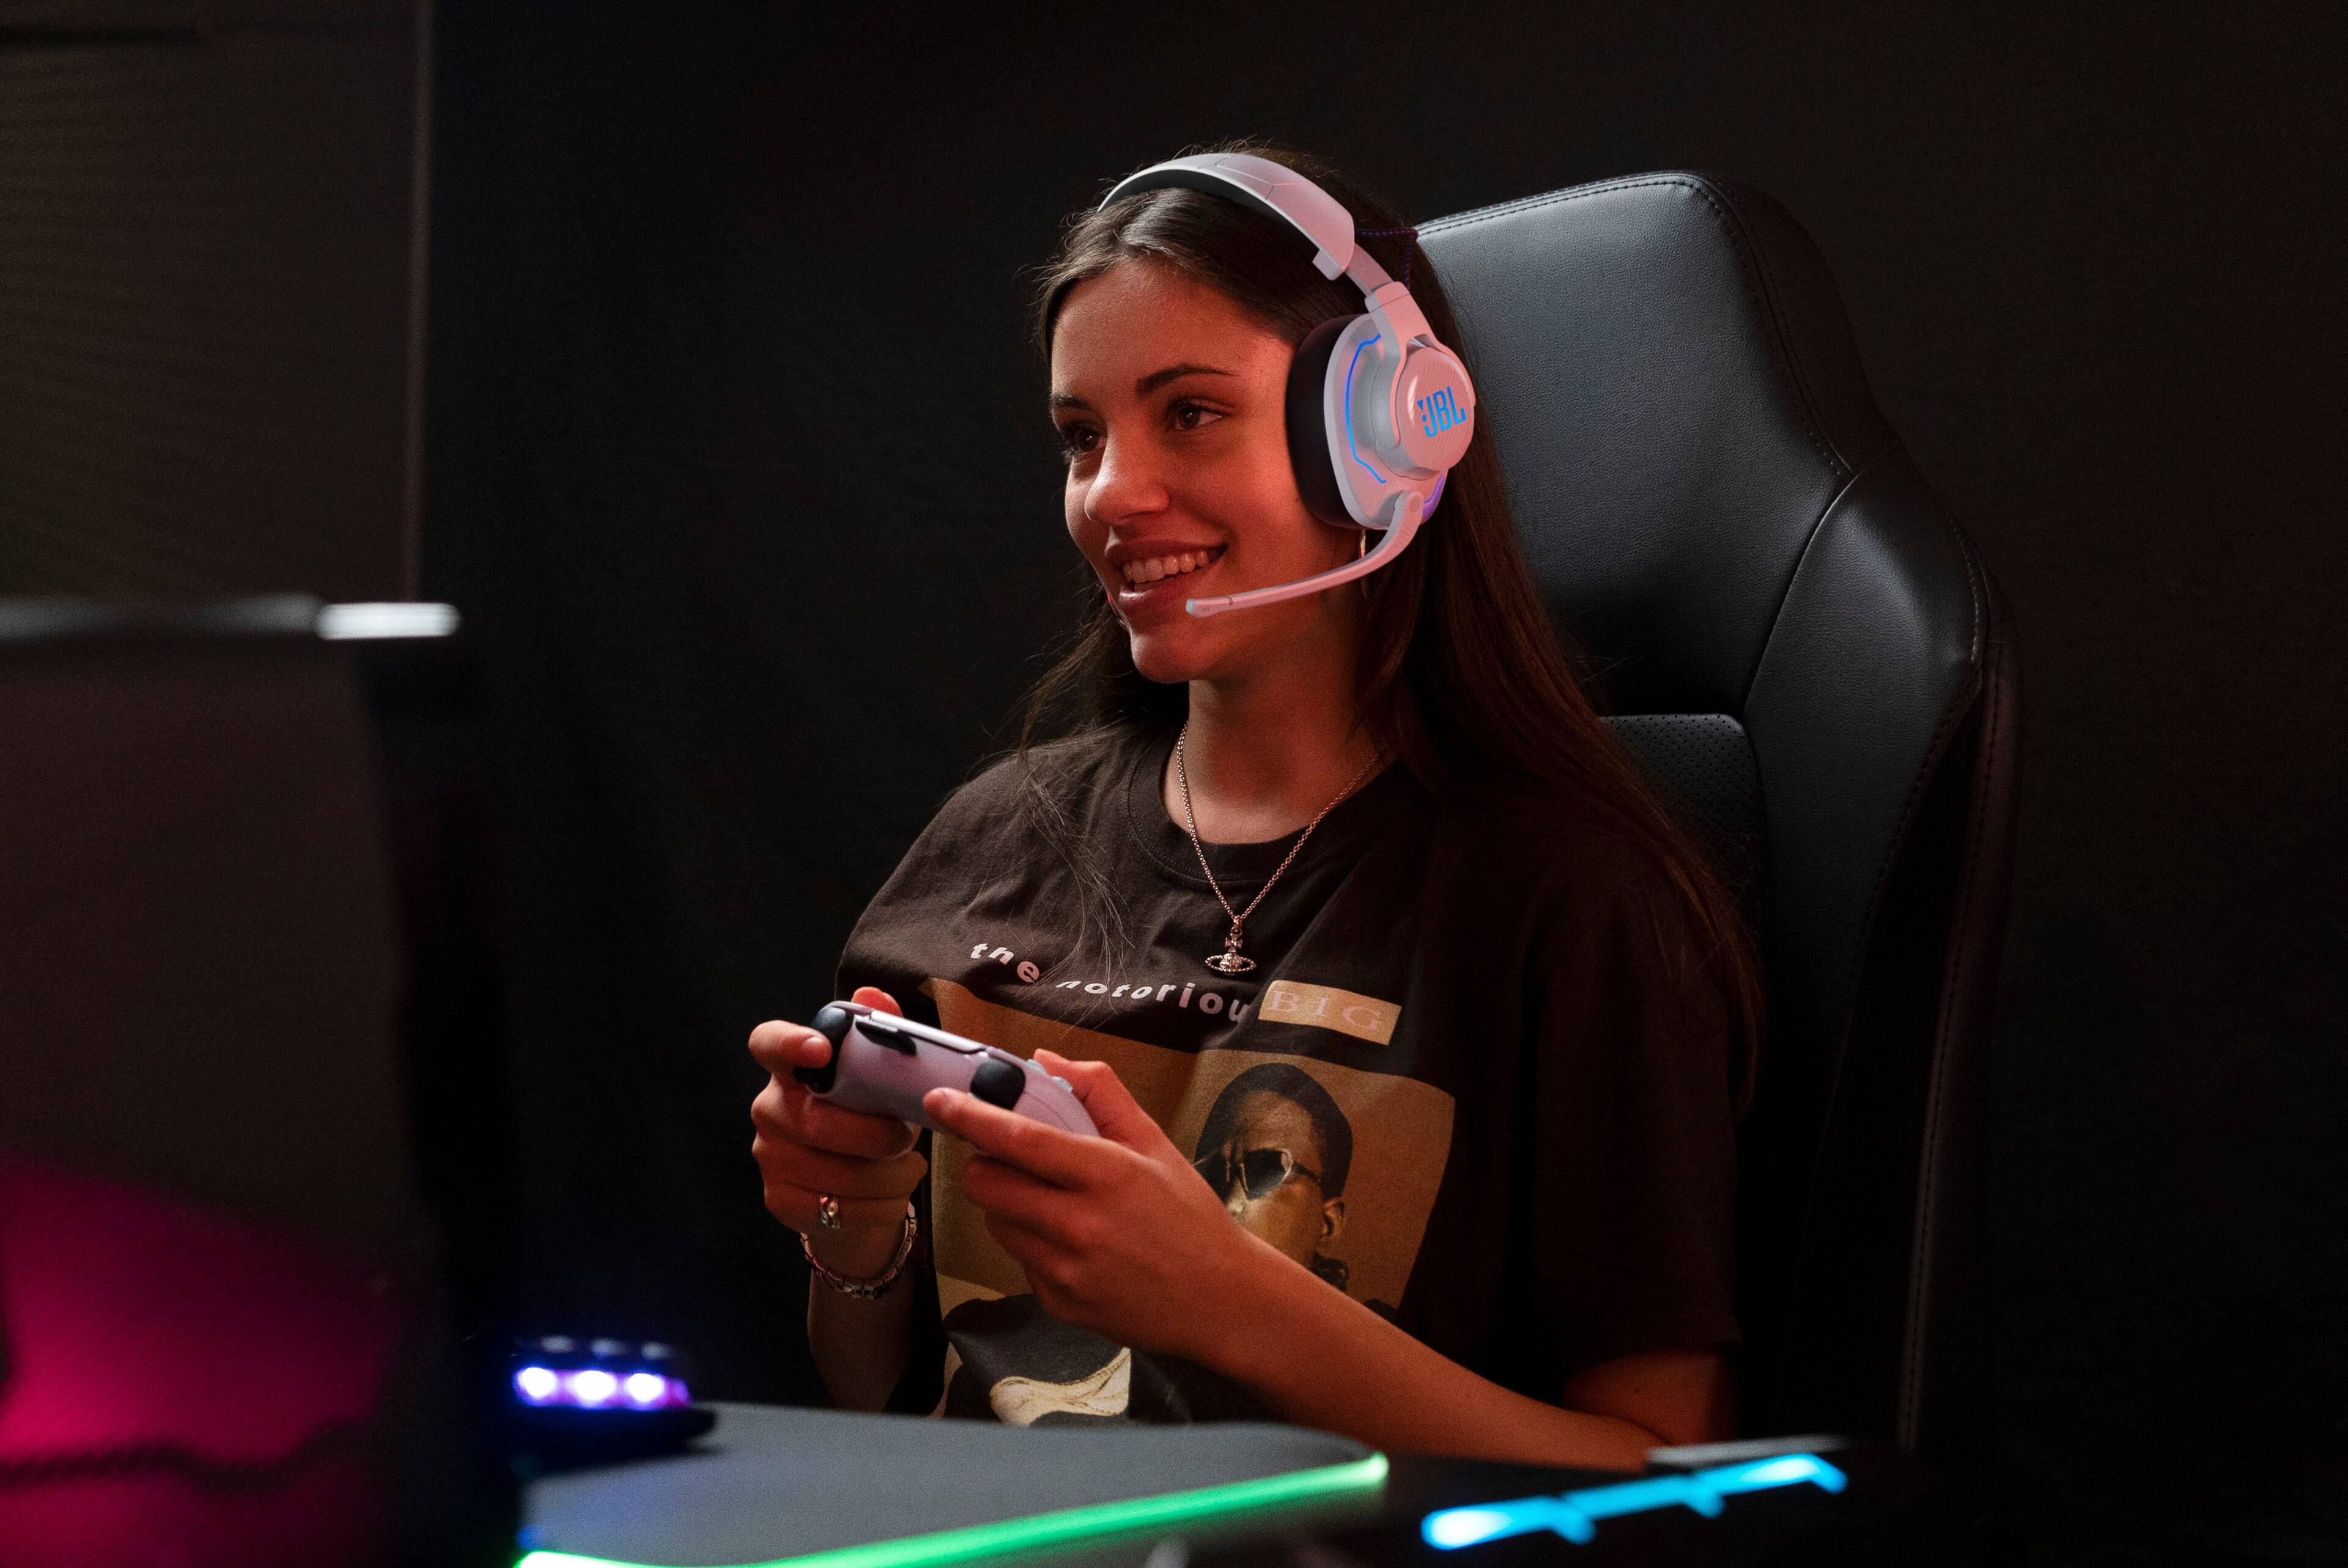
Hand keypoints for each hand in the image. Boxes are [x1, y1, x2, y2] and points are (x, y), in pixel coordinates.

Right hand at [748, 987, 925, 1276]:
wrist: (858, 1193)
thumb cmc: (870, 1122)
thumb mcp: (883, 1081)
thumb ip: (880, 1039)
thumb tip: (873, 995)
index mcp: (792, 1069)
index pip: (769, 1044)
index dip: (789, 1044)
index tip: (821, 1049)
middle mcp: (770, 1109)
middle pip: (815, 1122)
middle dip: (873, 1134)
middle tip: (907, 1136)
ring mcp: (770, 1158)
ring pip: (835, 1172)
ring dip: (888, 1174)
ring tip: (910, 1166)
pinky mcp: (781, 1202)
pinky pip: (839, 1209)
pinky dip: (881, 1206)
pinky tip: (893, 1195)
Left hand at [923, 1050, 1274, 1361]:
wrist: (1219, 1300)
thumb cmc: (1188, 1215)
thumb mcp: (1153, 1142)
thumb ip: (1099, 1092)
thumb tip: (1043, 1060)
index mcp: (1106, 1175)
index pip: (1020, 1140)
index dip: (971, 1117)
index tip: (937, 1099)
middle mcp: (1079, 1225)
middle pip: (988, 1186)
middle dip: (985, 1165)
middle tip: (1009, 1158)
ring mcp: (1065, 1271)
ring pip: (997, 1223)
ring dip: (1008, 1204)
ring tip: (1052, 1202)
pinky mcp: (1058, 1304)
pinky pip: (1019, 1260)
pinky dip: (1032, 1243)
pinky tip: (1073, 1243)